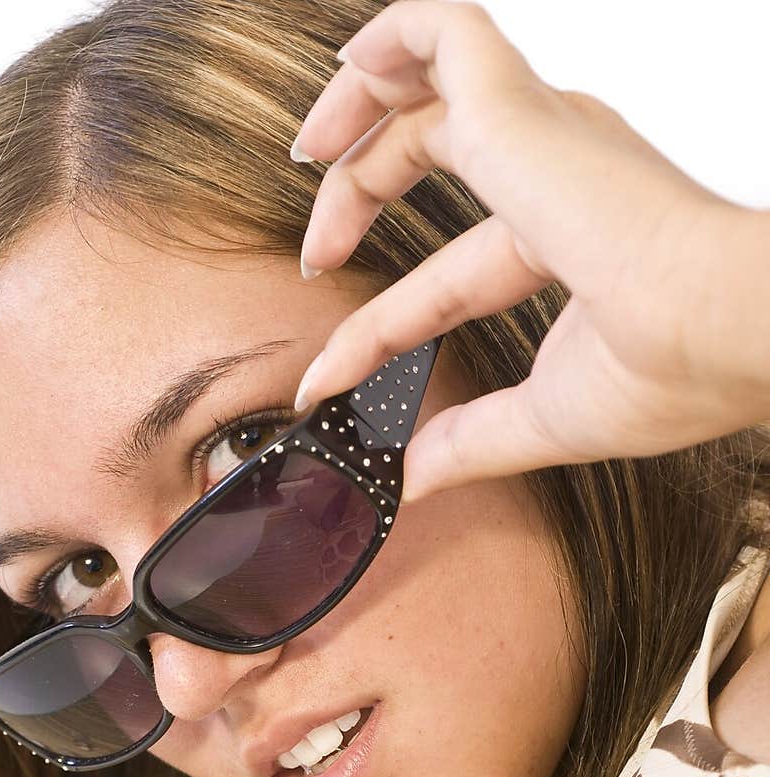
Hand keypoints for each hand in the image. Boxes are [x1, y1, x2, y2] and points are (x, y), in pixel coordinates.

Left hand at [289, 0, 769, 500]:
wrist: (721, 328)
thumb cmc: (676, 367)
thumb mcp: (545, 416)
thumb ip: (473, 441)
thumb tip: (412, 480)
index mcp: (570, 236)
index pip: (447, 278)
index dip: (379, 329)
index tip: (327, 382)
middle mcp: (555, 172)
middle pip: (434, 152)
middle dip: (359, 190)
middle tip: (313, 253)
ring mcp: (538, 133)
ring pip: (432, 79)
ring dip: (359, 105)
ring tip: (309, 151)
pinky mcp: (520, 107)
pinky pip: (446, 30)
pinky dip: (391, 38)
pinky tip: (349, 72)